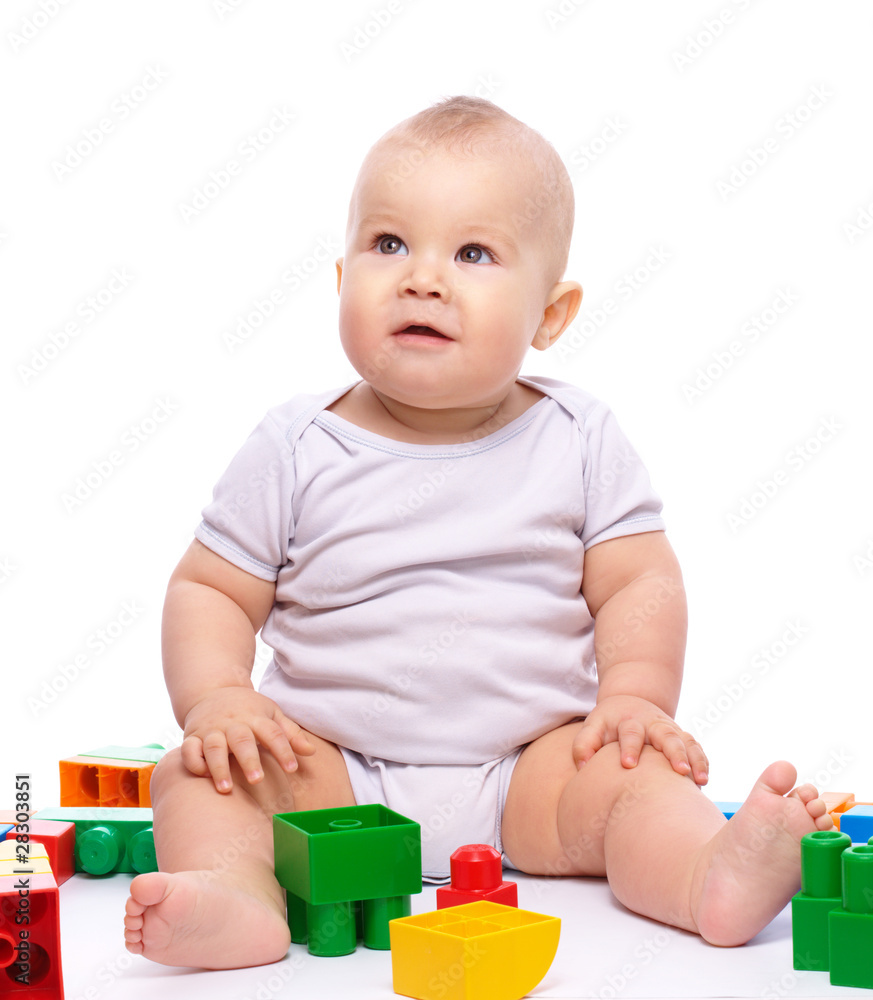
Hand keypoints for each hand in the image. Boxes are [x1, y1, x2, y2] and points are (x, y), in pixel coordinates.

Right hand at [181, 686, 314, 792]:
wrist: (212, 691)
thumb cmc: (247, 709)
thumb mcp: (271, 714)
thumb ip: (290, 734)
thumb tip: (311, 752)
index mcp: (256, 717)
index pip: (273, 733)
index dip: (284, 750)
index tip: (292, 769)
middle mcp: (233, 723)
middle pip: (241, 740)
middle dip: (249, 760)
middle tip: (257, 780)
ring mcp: (211, 730)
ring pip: (213, 747)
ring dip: (219, 767)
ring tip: (226, 789)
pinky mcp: (193, 737)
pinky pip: (189, 750)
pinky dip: (194, 762)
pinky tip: (203, 776)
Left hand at [572, 694, 708, 784]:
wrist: (630, 703)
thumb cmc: (608, 722)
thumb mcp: (593, 726)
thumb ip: (584, 744)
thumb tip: (583, 767)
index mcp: (629, 720)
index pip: (630, 733)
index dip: (630, 747)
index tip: (628, 764)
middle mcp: (653, 724)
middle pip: (667, 735)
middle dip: (674, 752)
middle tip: (679, 771)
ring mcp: (670, 730)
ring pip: (687, 741)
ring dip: (694, 759)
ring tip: (700, 780)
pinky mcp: (681, 738)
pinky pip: (696, 748)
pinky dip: (702, 762)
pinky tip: (704, 780)